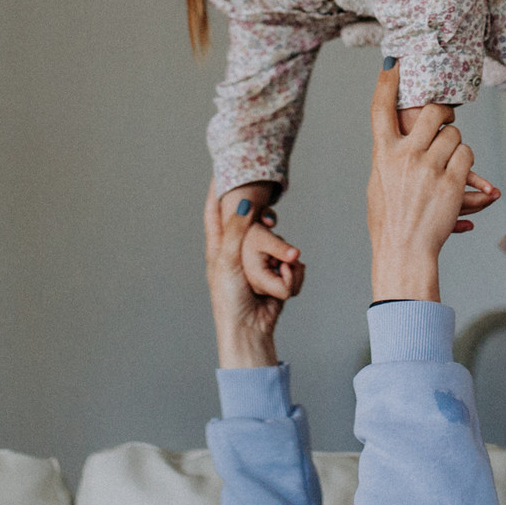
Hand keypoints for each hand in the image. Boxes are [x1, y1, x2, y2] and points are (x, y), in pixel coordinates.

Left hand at [220, 181, 300, 300]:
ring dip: (281, 252)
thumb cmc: (230, 299)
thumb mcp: (227, 261)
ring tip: (281, 263)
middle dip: (263, 222)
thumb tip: (245, 203)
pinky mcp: (276, 275)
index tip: (218, 174)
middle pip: (251, 224)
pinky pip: (290, 263)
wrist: (249, 330)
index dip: (215, 194)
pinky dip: (291, 270)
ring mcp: (258, 264)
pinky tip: (287, 277)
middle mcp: (238, 253)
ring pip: (276, 243)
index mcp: (218, 248)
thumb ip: (236, 230)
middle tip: (270, 216)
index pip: (213, 214)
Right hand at [367, 63, 499, 301]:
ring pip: (455, 134)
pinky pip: (467, 155)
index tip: (394, 61)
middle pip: (433, 111)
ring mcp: (429, 168)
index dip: (387, 81)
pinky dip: (467, 164)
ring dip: (457, 145)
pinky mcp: (452, 182)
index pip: (381, 108)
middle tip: (447, 118)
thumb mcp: (379, 183)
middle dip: (445, 112)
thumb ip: (389, 157)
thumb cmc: (389, 220)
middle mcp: (404, 155)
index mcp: (382, 153)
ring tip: (449, 163)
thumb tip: (395, 138)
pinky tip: (460, 178)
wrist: (404, 250)